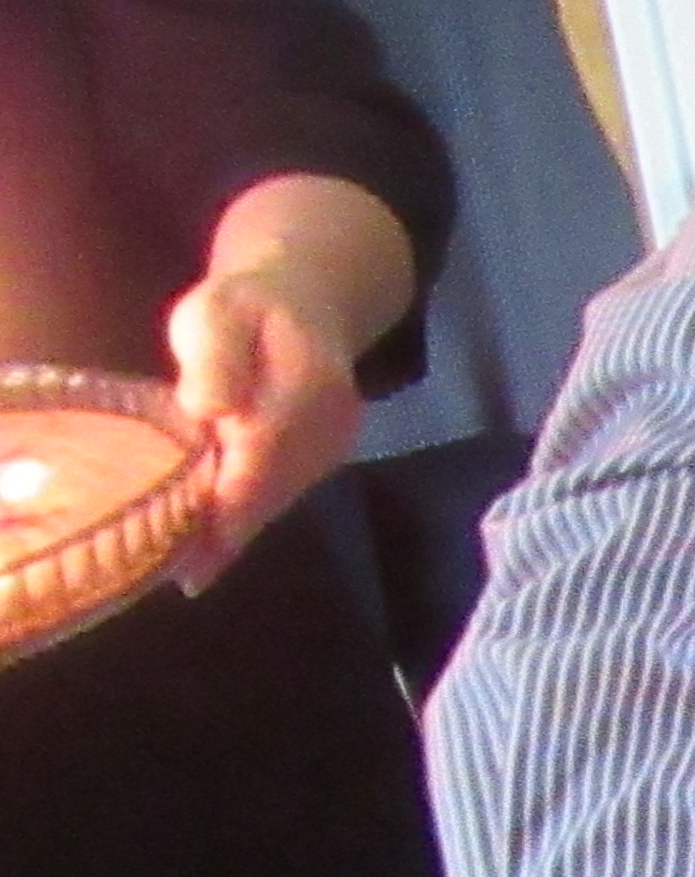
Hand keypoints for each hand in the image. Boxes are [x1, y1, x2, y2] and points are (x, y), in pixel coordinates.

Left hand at [165, 263, 363, 578]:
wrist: (305, 300)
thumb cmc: (246, 306)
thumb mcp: (216, 313)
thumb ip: (214, 358)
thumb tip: (210, 408)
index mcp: (302, 392)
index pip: (260, 464)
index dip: (225, 515)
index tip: (195, 563)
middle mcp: (327, 429)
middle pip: (271, 494)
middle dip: (225, 536)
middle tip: (178, 576)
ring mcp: (333, 445)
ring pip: (278, 498)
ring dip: (236, 530)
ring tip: (190, 565)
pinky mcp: (327, 454)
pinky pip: (284, 491)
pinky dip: (249, 513)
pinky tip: (215, 533)